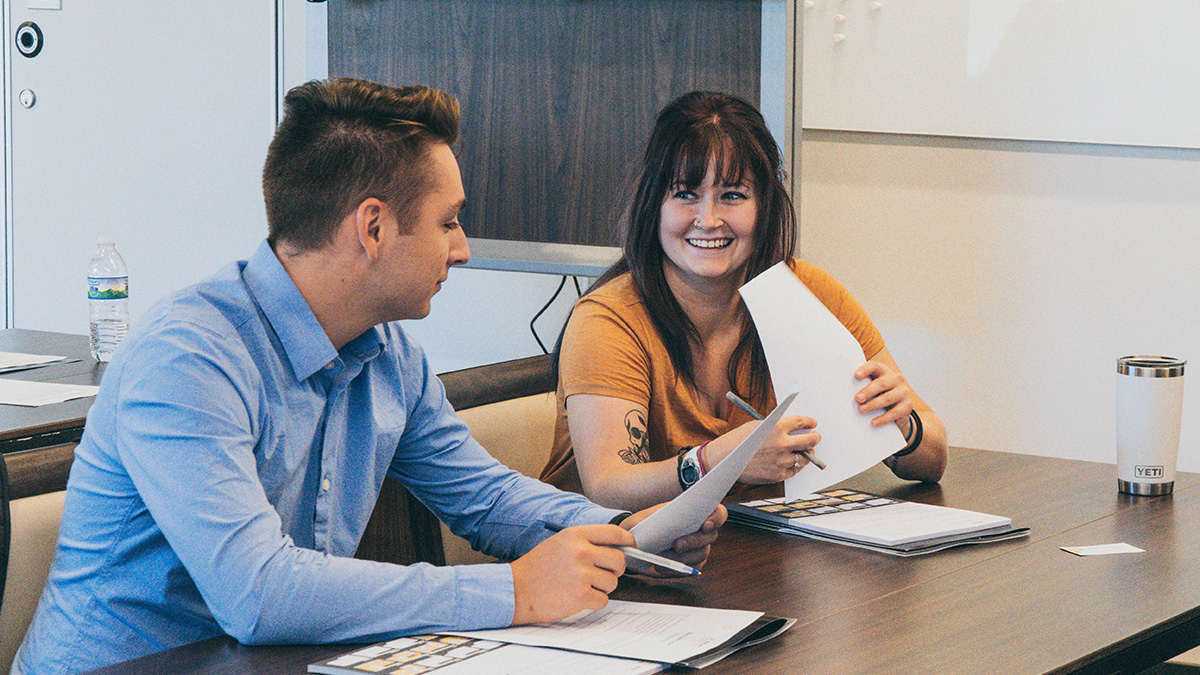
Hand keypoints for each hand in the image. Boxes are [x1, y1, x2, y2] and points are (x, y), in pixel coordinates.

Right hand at [510, 524, 631, 624]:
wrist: (515, 590)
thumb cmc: (536, 568)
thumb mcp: (559, 543)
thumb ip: (585, 542)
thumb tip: (616, 549)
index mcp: (575, 535)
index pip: (614, 533)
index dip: (627, 542)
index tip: (631, 547)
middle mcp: (580, 552)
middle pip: (619, 560)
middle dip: (615, 570)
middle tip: (603, 573)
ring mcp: (581, 574)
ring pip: (612, 582)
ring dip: (602, 587)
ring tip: (582, 586)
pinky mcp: (580, 595)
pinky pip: (604, 600)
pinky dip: (594, 601)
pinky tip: (578, 597)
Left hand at [621, 504, 725, 575]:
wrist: (636, 544)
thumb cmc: (642, 526)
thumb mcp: (641, 518)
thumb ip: (647, 519)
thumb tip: (653, 528)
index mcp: (695, 512)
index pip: (718, 513)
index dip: (716, 519)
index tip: (705, 525)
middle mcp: (701, 531)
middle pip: (710, 536)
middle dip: (693, 541)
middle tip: (677, 545)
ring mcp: (699, 549)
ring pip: (700, 554)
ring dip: (682, 558)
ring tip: (661, 558)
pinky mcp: (691, 565)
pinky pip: (690, 569)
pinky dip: (676, 569)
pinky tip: (661, 567)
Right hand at [713, 416, 819, 483]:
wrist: (724, 459)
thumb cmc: (738, 441)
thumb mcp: (758, 425)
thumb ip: (777, 426)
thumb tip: (793, 429)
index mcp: (777, 427)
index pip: (801, 422)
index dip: (809, 422)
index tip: (812, 423)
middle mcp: (782, 444)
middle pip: (810, 440)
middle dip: (815, 438)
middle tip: (814, 437)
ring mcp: (781, 461)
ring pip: (805, 458)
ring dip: (806, 453)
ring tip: (804, 451)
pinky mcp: (778, 474)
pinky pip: (794, 470)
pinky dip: (796, 465)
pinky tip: (794, 461)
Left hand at [854, 360, 915, 431]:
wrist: (899, 410)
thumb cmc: (880, 395)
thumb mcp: (873, 388)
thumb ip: (862, 386)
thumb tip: (843, 392)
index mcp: (884, 371)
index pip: (875, 366)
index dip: (866, 369)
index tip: (856, 375)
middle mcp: (896, 379)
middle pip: (882, 383)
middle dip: (868, 391)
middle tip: (857, 398)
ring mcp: (904, 391)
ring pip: (888, 397)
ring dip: (873, 404)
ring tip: (861, 410)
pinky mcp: (908, 405)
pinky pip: (895, 412)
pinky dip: (883, 418)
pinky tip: (873, 422)